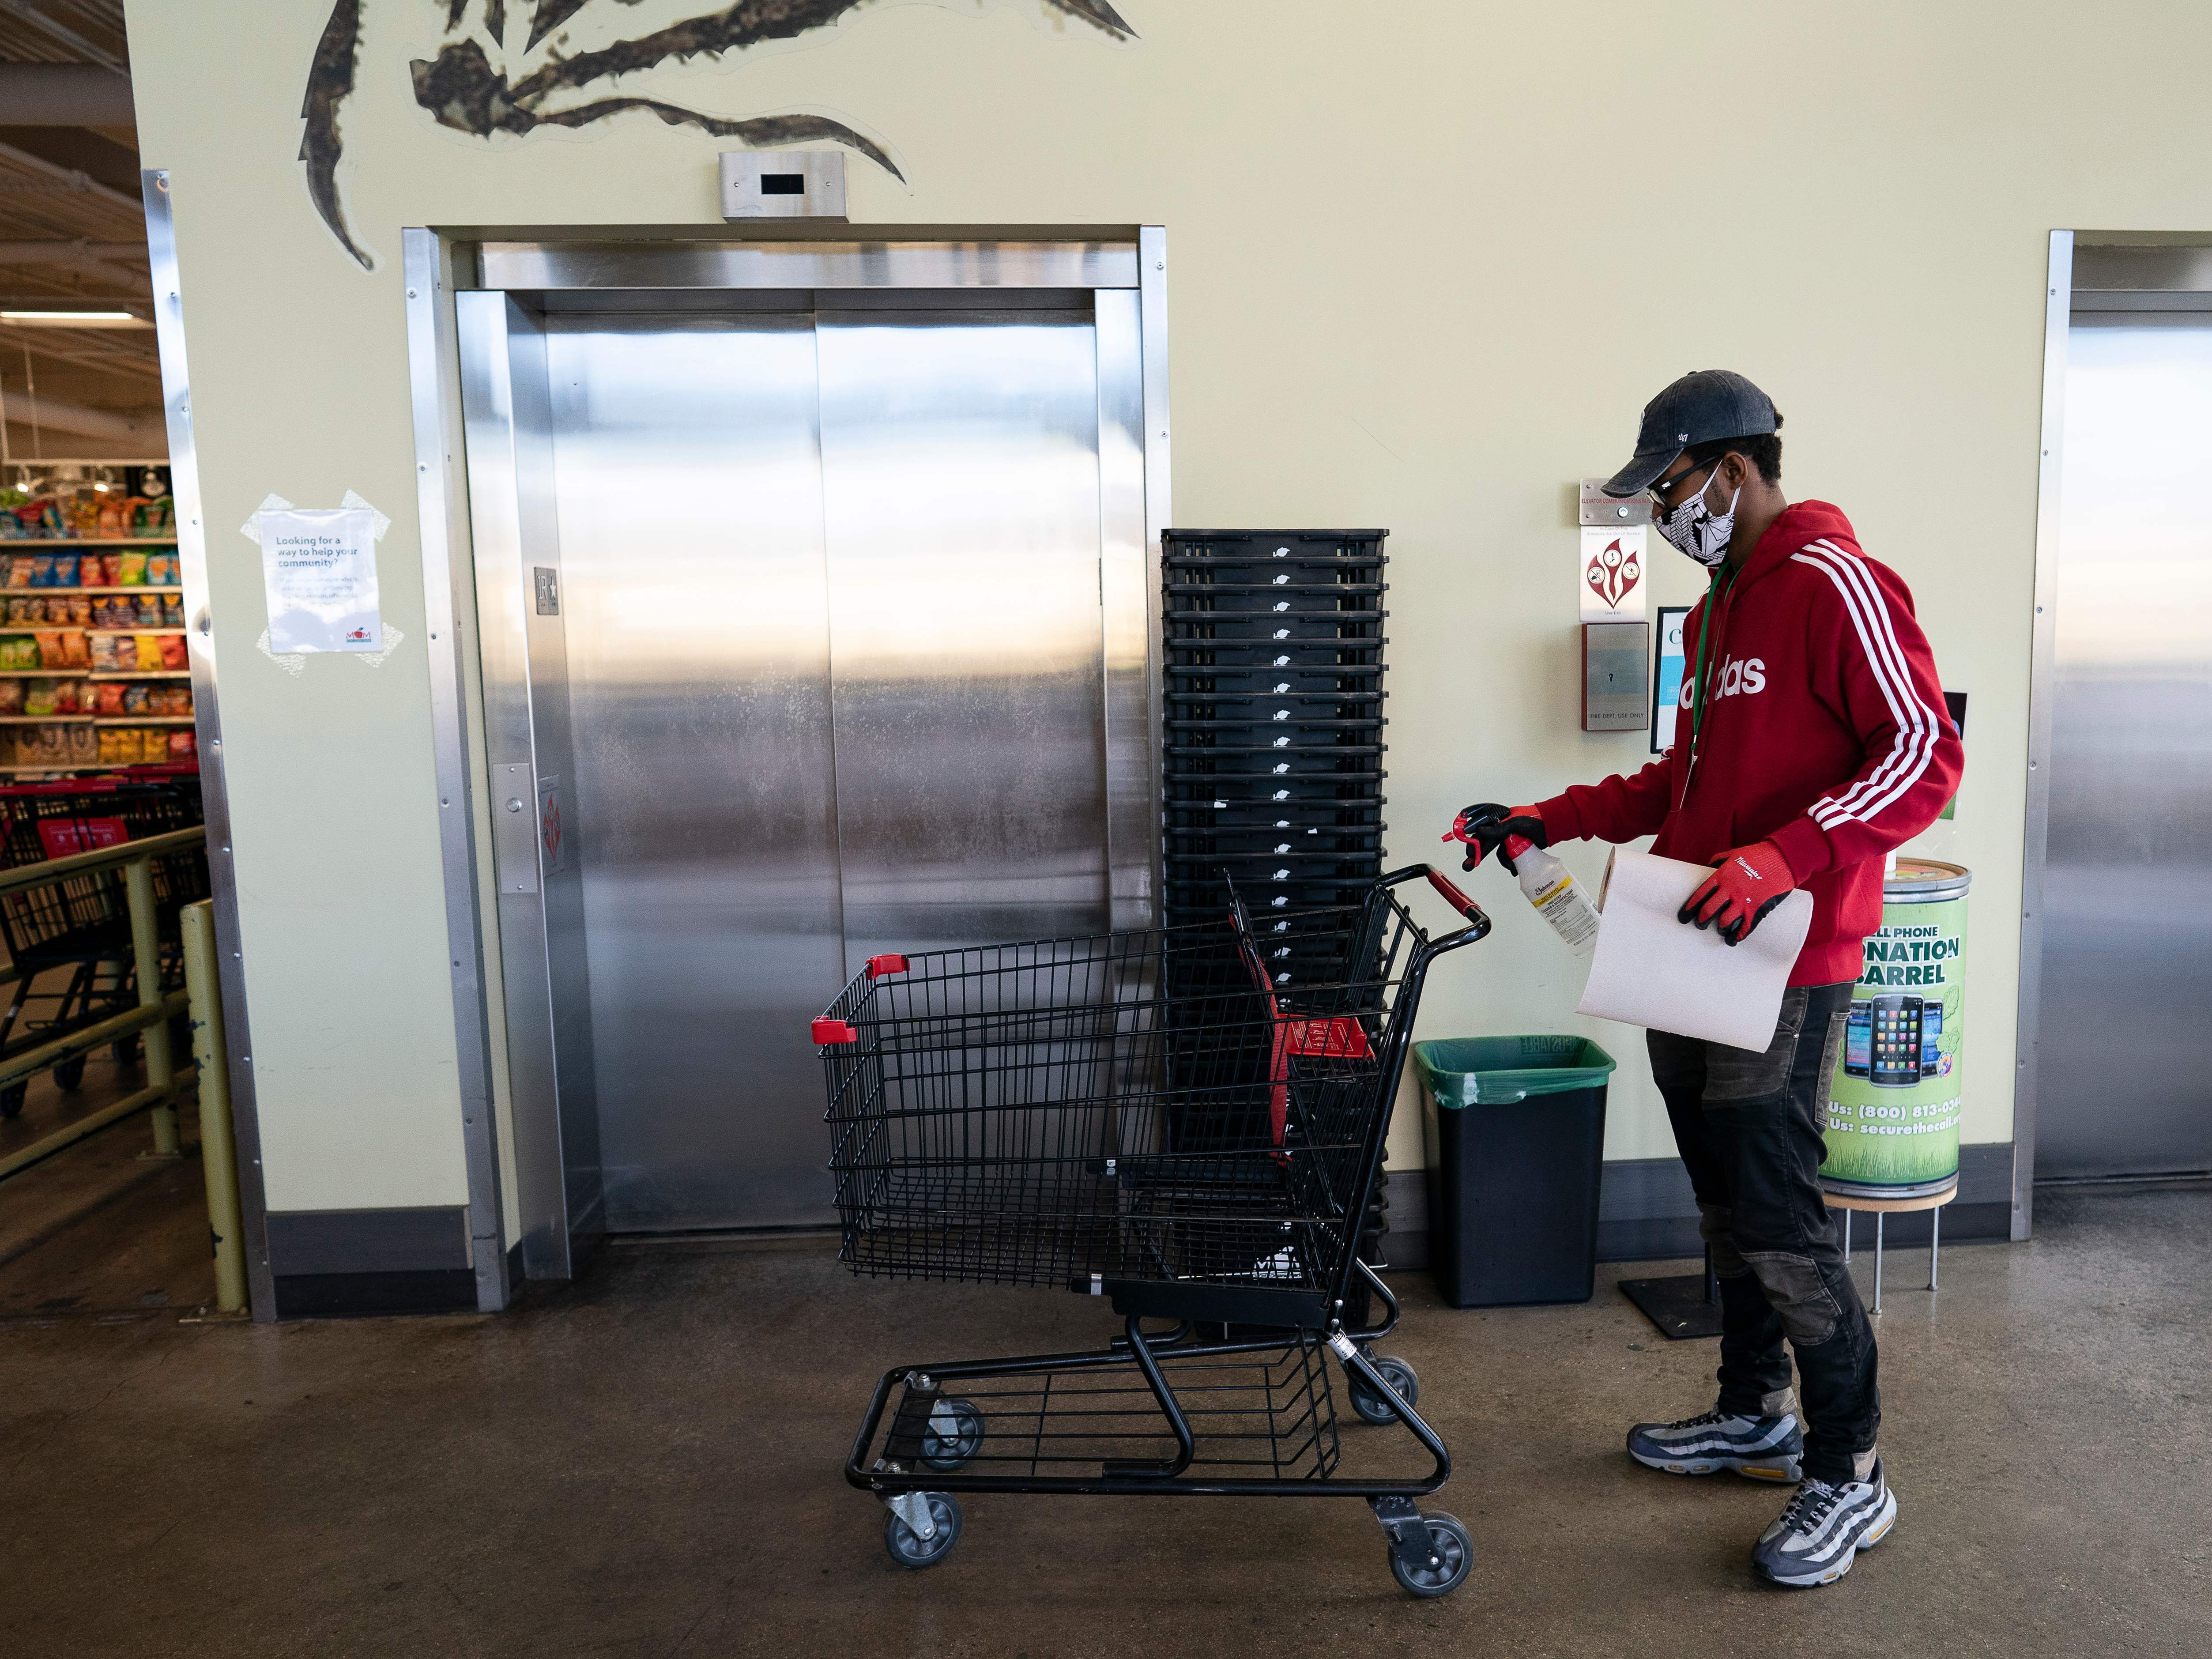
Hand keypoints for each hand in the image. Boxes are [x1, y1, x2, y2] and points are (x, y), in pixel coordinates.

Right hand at [1444, 802, 1547, 873]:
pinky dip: (1511, 863)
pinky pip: (1509, 857)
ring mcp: (1509, 839)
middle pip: (1486, 843)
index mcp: (1499, 820)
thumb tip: (1481, 831)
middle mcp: (1502, 830)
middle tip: (1469, 865)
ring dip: (1503, 861)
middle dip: (1478, 855)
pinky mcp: (1517, 848)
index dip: (1473, 842)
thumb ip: (1498, 828)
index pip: (1481, 831)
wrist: (1552, 827)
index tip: (1469, 852)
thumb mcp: (1516, 823)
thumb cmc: (1535, 820)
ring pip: (1499, 853)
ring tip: (1511, 867)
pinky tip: (1515, 869)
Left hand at [1678, 841, 1796, 945]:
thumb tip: (1706, 867)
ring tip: (1719, 929)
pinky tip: (1733, 940)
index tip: (1684, 916)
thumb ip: (1718, 861)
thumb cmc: (1757, 855)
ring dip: (1720, 928)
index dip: (1690, 907)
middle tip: (1699, 925)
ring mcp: (1744, 900)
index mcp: (1721, 876)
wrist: (1782, 858)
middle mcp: (1730, 890)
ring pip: (1725, 921)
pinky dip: (1738, 935)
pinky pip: (1746, 927)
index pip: (1700, 895)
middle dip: (1701, 921)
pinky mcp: (1758, 908)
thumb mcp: (1733, 854)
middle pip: (1709, 911)